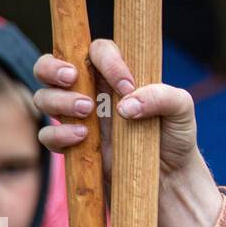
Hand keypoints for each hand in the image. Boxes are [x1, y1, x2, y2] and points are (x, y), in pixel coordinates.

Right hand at [33, 37, 205, 187]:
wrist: (170, 176)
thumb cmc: (175, 134)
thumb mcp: (181, 109)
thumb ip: (163, 96)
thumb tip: (125, 105)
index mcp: (116, 73)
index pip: (98, 50)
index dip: (107, 60)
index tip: (127, 86)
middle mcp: (92, 90)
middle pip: (51, 65)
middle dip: (53, 67)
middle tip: (72, 78)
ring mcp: (78, 117)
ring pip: (44, 97)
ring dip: (59, 100)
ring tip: (87, 111)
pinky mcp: (72, 144)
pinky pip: (47, 135)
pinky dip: (59, 134)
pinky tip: (83, 137)